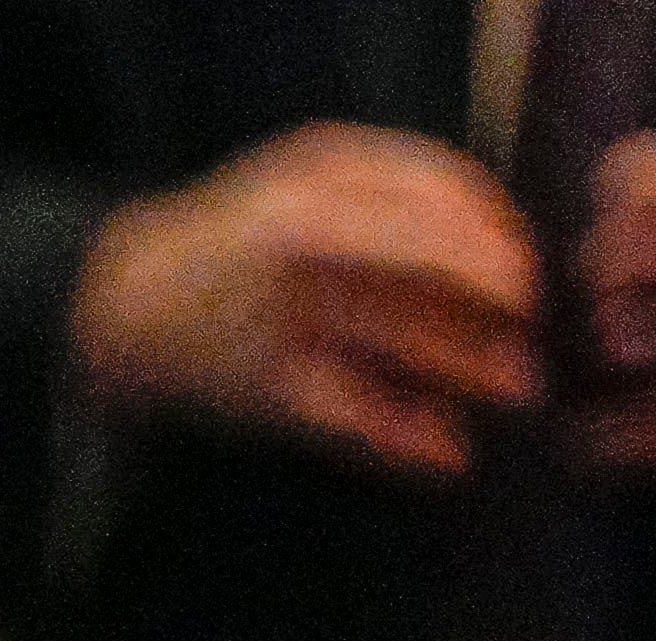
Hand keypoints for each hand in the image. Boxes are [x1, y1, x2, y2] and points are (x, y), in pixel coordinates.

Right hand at [74, 124, 549, 471]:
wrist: (122, 304)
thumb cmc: (238, 234)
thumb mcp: (308, 170)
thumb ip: (397, 178)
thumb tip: (498, 224)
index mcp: (320, 184)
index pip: (446, 199)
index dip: (500, 233)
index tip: (525, 263)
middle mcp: (303, 248)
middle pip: (437, 264)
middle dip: (505, 294)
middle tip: (533, 320)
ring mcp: (285, 322)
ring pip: (408, 343)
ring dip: (477, 369)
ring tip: (518, 387)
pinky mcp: (269, 392)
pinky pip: (356, 422)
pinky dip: (408, 443)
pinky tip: (449, 455)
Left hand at [580, 117, 655, 460]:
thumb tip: (628, 195)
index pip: (625, 180)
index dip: (614, 209)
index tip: (628, 231)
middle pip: (610, 253)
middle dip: (608, 276)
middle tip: (626, 296)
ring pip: (623, 332)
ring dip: (622, 343)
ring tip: (643, 346)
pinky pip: (639, 436)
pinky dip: (604, 445)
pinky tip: (585, 441)